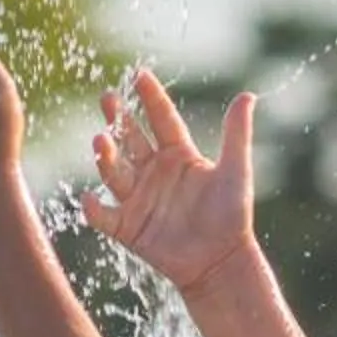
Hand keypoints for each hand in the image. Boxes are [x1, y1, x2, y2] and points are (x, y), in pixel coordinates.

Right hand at [82, 69, 256, 293]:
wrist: (221, 262)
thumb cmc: (231, 216)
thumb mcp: (236, 171)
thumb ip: (236, 134)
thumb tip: (247, 96)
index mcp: (179, 155)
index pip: (162, 120)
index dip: (151, 98)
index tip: (140, 75)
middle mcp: (155, 172)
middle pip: (131, 139)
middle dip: (118, 119)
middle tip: (107, 98)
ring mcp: (139, 198)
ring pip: (115, 172)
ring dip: (105, 157)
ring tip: (99, 140)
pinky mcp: (128, 227)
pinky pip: (104, 216)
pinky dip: (94, 209)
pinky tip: (89, 198)